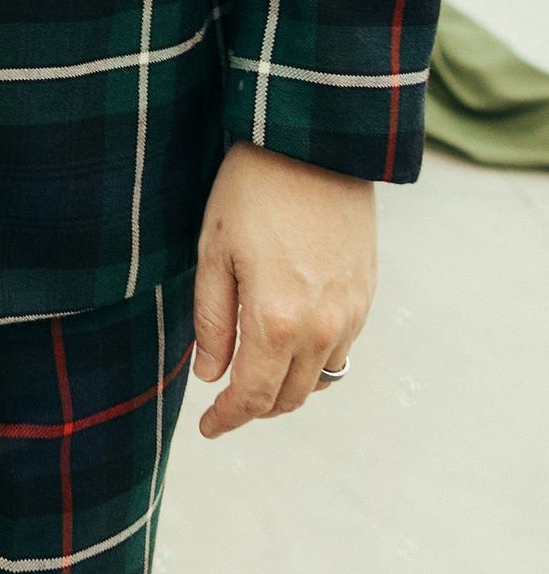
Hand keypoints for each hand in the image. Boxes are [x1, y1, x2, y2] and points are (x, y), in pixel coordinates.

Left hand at [191, 140, 375, 438]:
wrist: (314, 145)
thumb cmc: (252, 191)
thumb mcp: (213, 252)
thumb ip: (212, 322)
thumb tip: (211, 376)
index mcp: (276, 322)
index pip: (253, 397)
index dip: (228, 420)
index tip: (208, 428)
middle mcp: (321, 328)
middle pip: (289, 398)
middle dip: (255, 409)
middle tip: (226, 404)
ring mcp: (350, 314)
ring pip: (320, 380)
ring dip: (288, 388)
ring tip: (256, 374)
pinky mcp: (367, 295)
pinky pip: (341, 350)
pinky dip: (314, 361)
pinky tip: (289, 344)